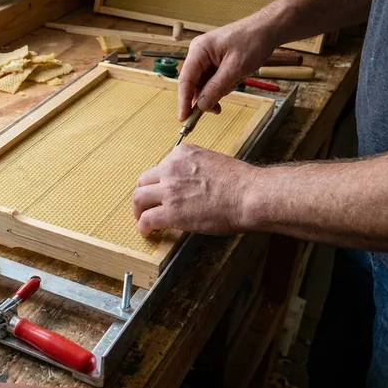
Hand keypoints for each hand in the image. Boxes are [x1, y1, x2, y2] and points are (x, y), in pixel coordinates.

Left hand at [132, 144, 257, 235]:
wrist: (249, 195)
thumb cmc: (240, 182)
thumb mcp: (212, 161)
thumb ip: (195, 168)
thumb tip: (191, 182)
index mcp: (182, 154)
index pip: (160, 166)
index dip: (158, 181)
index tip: (160, 190)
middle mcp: (171, 168)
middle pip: (144, 180)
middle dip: (142, 193)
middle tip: (144, 205)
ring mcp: (169, 190)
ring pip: (139, 198)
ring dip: (138, 210)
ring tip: (141, 219)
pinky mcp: (170, 212)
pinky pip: (146, 219)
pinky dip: (143, 227)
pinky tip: (147, 232)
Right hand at [178, 20, 277, 119]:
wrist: (268, 29)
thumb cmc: (253, 41)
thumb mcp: (235, 68)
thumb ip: (216, 88)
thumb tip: (201, 106)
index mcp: (199, 50)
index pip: (185, 80)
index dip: (183, 101)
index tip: (183, 118)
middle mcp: (199, 53)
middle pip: (194, 84)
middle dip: (206, 96)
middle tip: (217, 109)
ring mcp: (206, 58)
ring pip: (204, 84)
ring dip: (219, 90)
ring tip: (236, 81)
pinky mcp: (215, 62)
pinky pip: (213, 80)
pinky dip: (223, 85)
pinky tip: (235, 80)